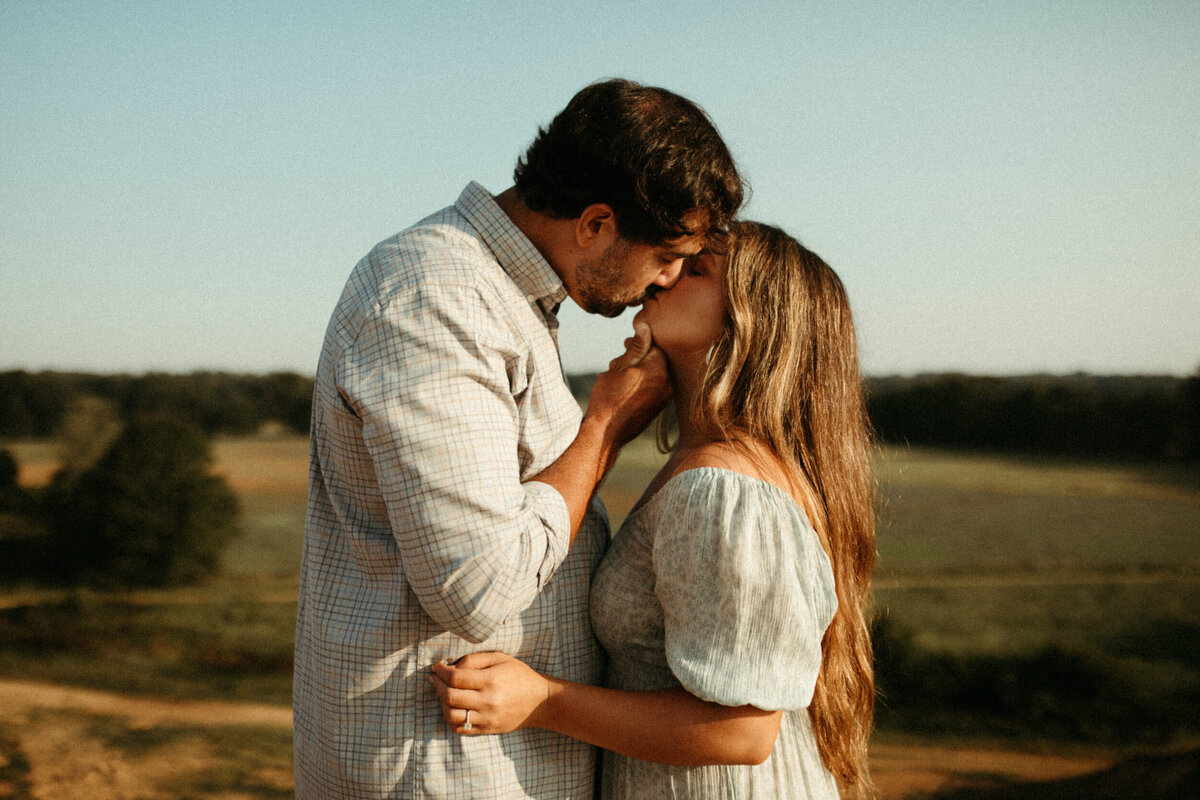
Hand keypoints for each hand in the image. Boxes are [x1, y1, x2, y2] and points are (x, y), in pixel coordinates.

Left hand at [429, 652, 550, 734]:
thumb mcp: (500, 659)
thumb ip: (475, 659)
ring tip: (441, 692)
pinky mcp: (487, 729)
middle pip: (450, 696)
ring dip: (441, 703)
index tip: (436, 666)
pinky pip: (460, 728)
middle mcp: (487, 701)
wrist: (540, 702)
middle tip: (434, 677)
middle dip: (437, 685)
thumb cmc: (519, 675)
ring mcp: (487, 718)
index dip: (441, 671)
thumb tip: (451, 666)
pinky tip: (450, 707)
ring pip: (451, 715)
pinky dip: (450, 718)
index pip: (455, 677)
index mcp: (491, 681)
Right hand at [584, 320, 669, 446]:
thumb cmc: (608, 398)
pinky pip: (653, 388)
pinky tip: (624, 390)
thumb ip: (636, 347)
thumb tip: (645, 327)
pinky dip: (641, 385)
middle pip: (655, 361)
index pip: (654, 346)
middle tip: (618, 363)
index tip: (624, 345)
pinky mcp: (658, 408)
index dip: (638, 344)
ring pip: (653, 375)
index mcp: (659, 370)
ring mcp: (664, 398)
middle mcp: (667, 384)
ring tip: (618, 378)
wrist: (606, 433)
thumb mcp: (619, 367)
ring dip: (638, 372)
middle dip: (637, 359)